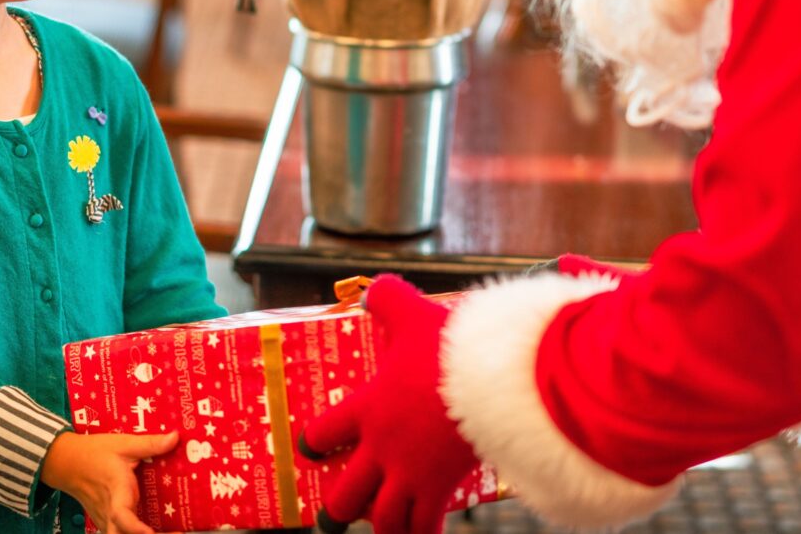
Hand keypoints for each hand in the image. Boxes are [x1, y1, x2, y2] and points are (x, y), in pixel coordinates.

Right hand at [40, 430, 177, 533]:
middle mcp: (109, 510)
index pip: (121, 515)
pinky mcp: (106, 521)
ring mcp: (106, 519)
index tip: (150, 533)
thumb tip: (174, 438)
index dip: (135, 528)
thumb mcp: (123, 444)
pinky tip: (154, 530)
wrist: (66, 463)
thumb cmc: (94, 453)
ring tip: (170, 533)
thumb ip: (150, 444)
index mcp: (116, 490)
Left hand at [301, 276, 477, 533]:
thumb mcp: (411, 312)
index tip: (309, 449)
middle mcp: (382, 447)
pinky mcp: (441, 486)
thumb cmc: (449, 346)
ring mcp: (410, 472)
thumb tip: (370, 291)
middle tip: (330, 519)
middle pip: (345, 493)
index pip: (325, 432)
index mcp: (368, 408)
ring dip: (379, 528)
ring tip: (379, 533)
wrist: (491, 377)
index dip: (314, 442)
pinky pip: (426, 525)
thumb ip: (387, 298)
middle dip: (336, 510)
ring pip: (383, 518)